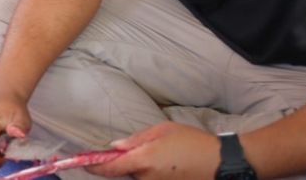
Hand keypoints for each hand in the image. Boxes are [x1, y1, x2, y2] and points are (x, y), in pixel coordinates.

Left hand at [89, 123, 219, 178]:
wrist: (222, 163)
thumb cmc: (193, 142)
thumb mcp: (164, 130)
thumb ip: (137, 139)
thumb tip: (116, 146)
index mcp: (144, 161)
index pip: (110, 168)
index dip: (94, 167)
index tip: (83, 164)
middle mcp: (147, 178)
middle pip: (125, 173)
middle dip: (127, 163)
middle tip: (146, 150)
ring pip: (138, 177)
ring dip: (141, 169)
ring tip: (165, 156)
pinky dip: (152, 173)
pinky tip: (169, 164)